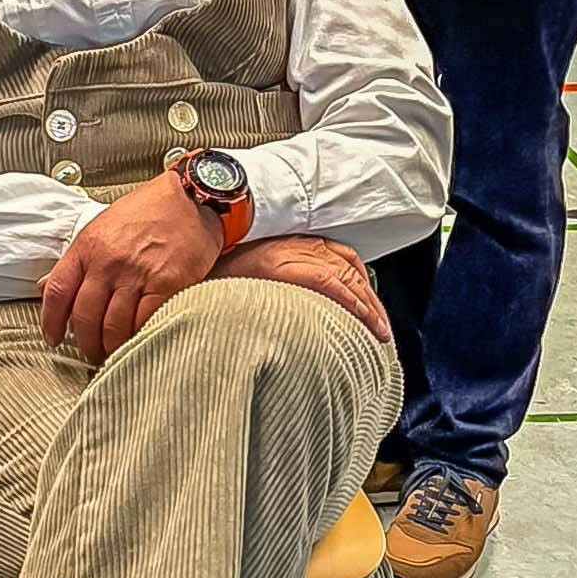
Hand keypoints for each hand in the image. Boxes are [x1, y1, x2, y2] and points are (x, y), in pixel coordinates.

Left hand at [41, 171, 223, 363]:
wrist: (189, 199)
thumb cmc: (148, 212)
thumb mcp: (102, 226)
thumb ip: (79, 259)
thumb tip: (48, 286)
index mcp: (88, 247)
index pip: (57, 291)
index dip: (50, 322)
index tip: (53, 338)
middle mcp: (108, 262)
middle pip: (84, 317)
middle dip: (86, 343)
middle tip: (92, 353)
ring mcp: (137, 274)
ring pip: (113, 327)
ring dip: (111, 348)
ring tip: (114, 354)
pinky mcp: (166, 285)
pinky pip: (145, 323)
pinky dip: (138, 338)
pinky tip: (138, 342)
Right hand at [212, 235, 391, 342]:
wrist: (195, 266)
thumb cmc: (221, 278)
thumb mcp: (256, 279)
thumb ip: (281, 288)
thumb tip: (297, 313)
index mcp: (296, 244)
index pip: (343, 261)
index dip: (361, 289)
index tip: (372, 314)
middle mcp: (300, 244)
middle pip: (350, 270)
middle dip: (371, 302)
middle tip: (381, 330)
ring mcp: (293, 252)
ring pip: (347, 276)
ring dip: (367, 306)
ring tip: (378, 332)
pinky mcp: (285, 264)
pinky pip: (330, 283)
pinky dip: (351, 301)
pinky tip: (362, 320)